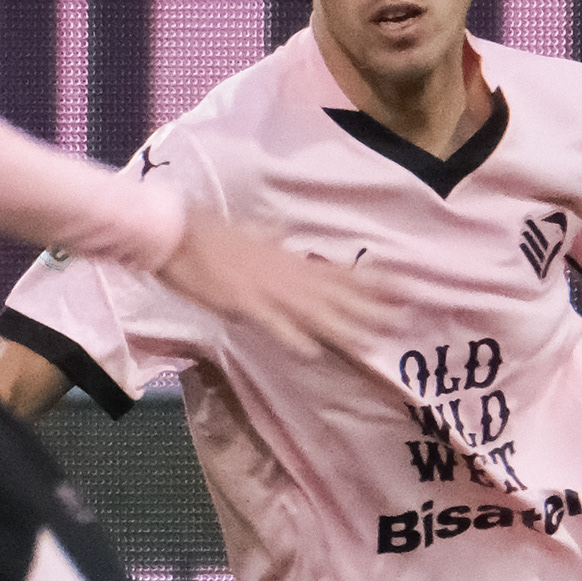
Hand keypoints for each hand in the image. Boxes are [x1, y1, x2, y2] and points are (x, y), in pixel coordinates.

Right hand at [155, 204, 395, 383]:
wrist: (176, 233)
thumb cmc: (208, 233)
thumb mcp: (247, 230)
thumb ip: (268, 233)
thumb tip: (281, 227)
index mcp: (288, 259)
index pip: (338, 272)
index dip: (373, 281)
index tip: (403, 287)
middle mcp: (287, 274)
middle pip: (337, 295)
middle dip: (372, 308)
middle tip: (405, 320)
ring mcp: (268, 289)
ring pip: (314, 311)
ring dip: (344, 327)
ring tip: (373, 342)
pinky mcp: (244, 303)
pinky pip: (274, 323)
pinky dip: (293, 337)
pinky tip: (312, 354)